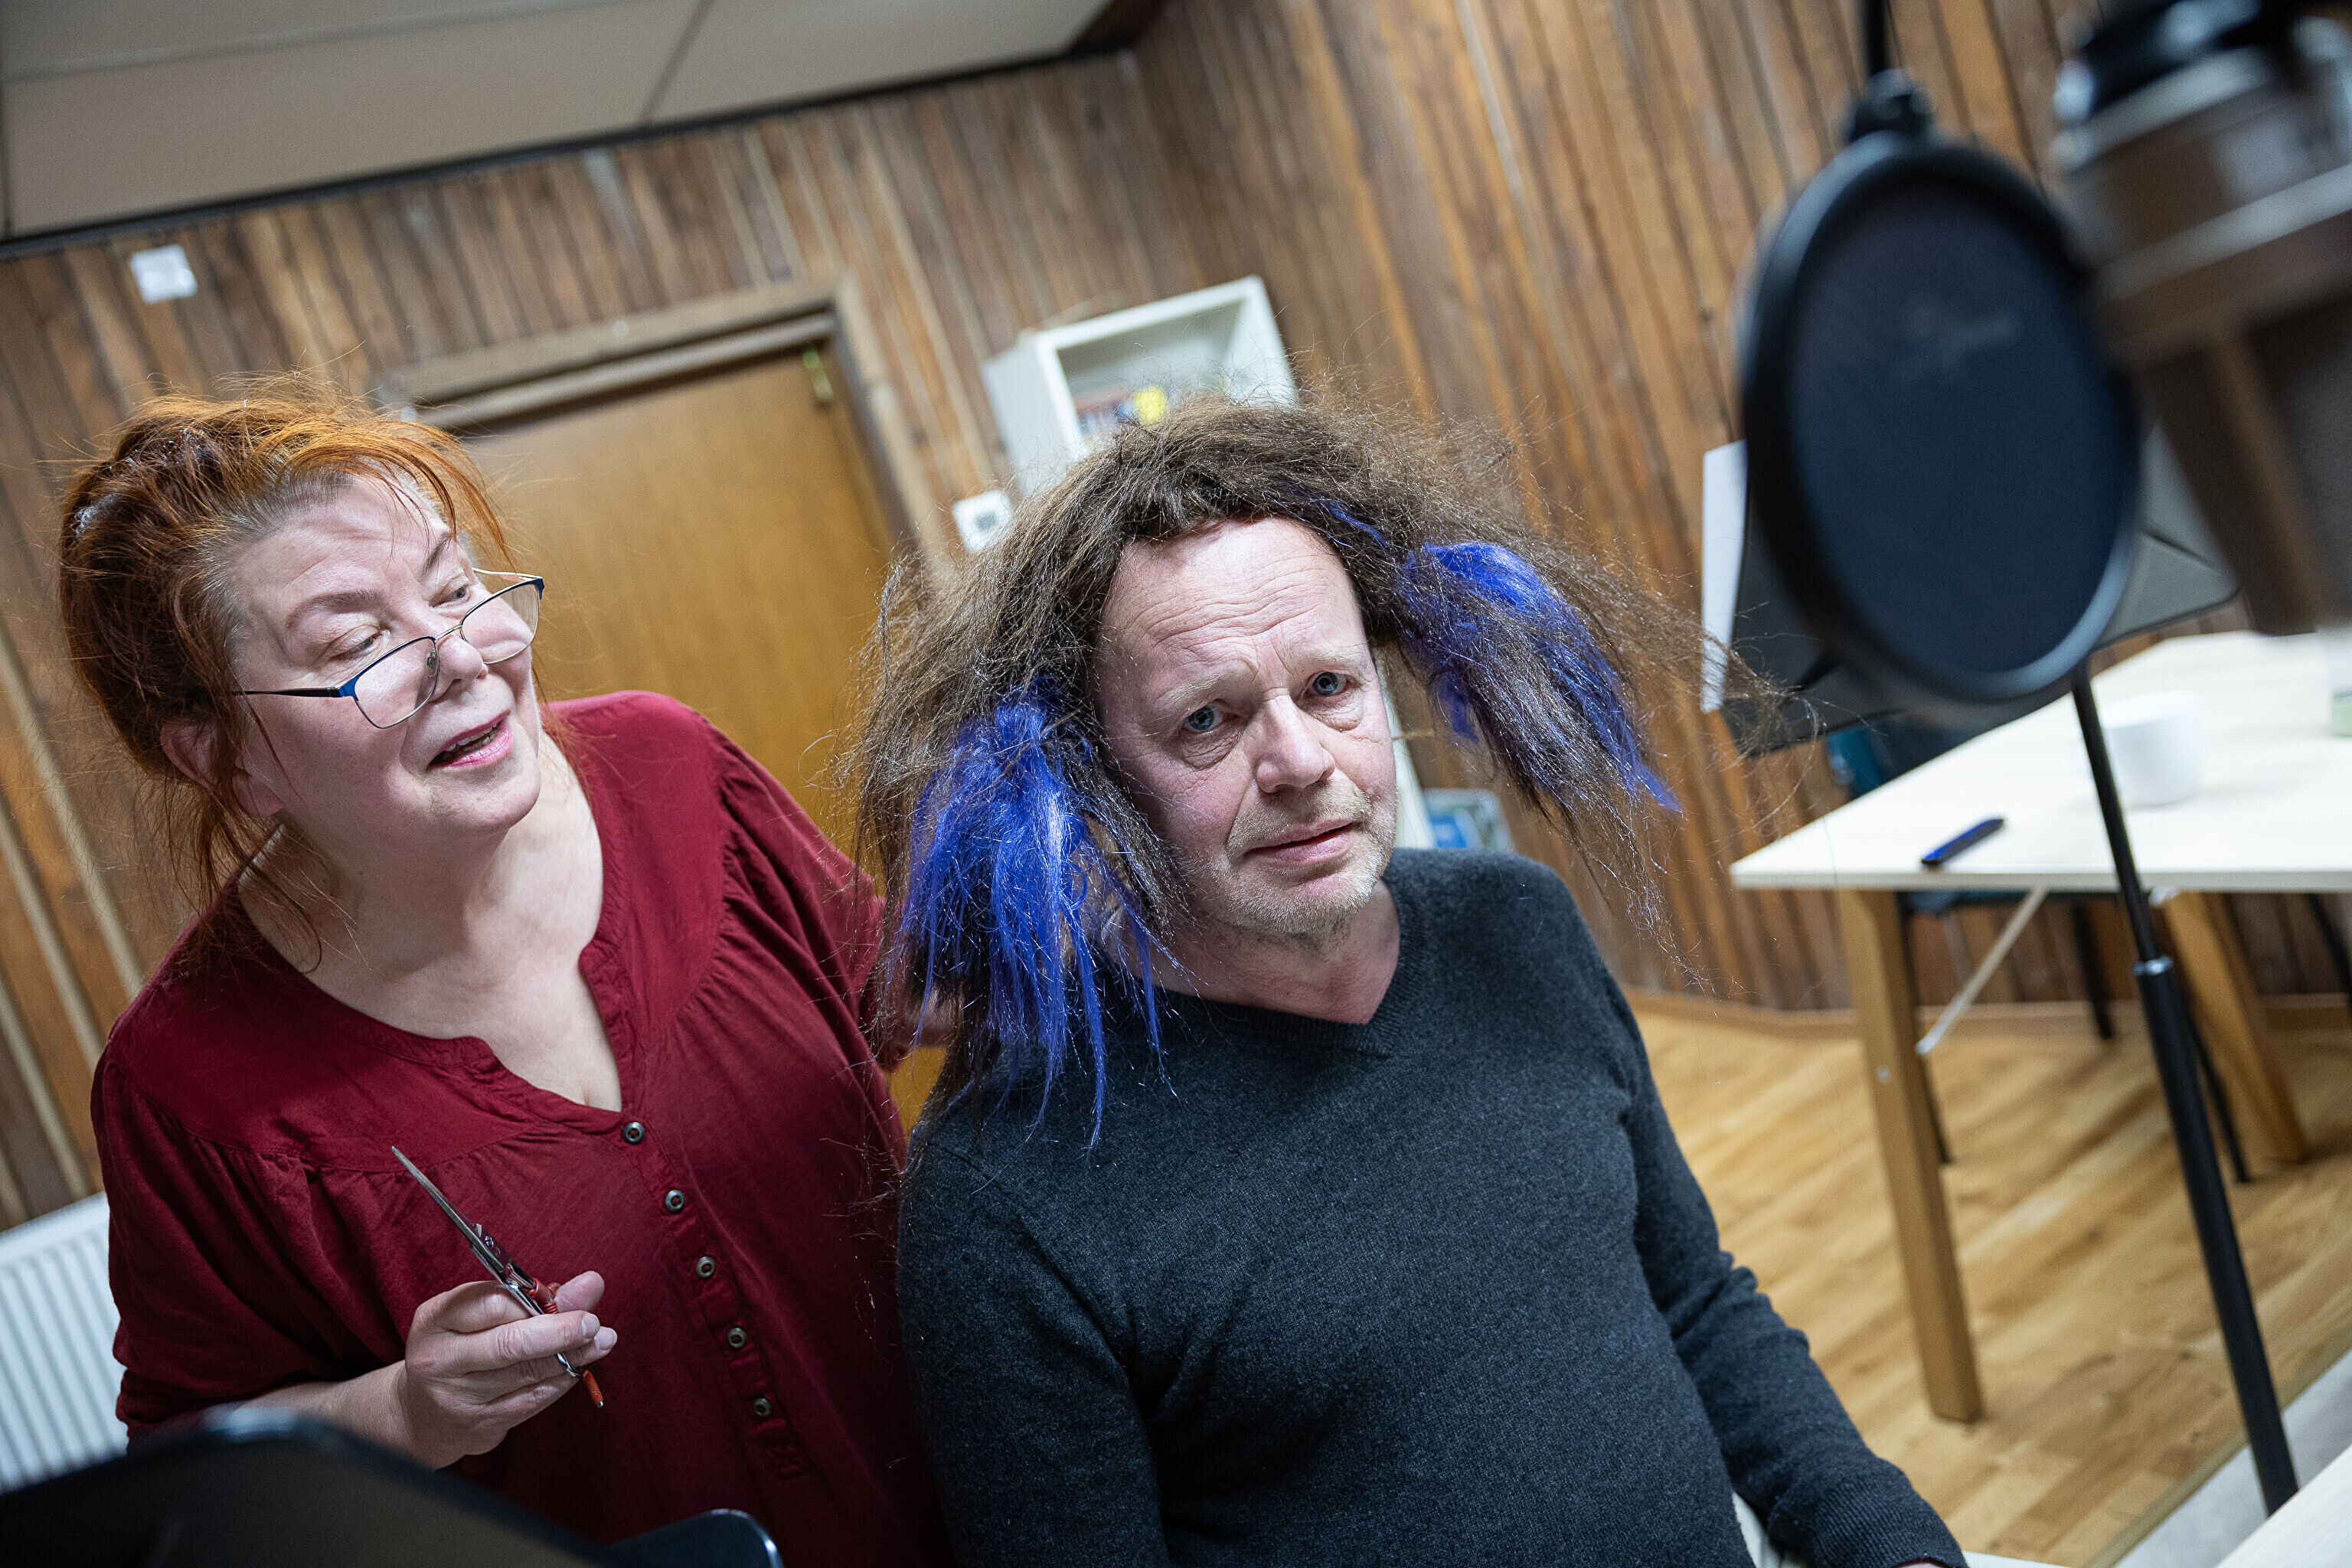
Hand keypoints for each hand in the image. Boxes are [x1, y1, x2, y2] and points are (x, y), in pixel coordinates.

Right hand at [393, 1270, 613, 1466]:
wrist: (422, 1414)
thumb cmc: (460, 1348)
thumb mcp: (479, 1315)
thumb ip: (532, 1298)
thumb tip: (591, 1283)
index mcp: (434, 1320)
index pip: (490, 1304)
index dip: (537, 1299)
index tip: (577, 1294)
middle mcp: (439, 1359)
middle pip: (508, 1343)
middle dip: (560, 1331)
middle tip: (593, 1322)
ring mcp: (457, 1397)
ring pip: (525, 1373)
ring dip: (572, 1355)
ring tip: (602, 1341)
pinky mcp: (479, 1424)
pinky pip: (531, 1400)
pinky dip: (560, 1381)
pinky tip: (577, 1366)